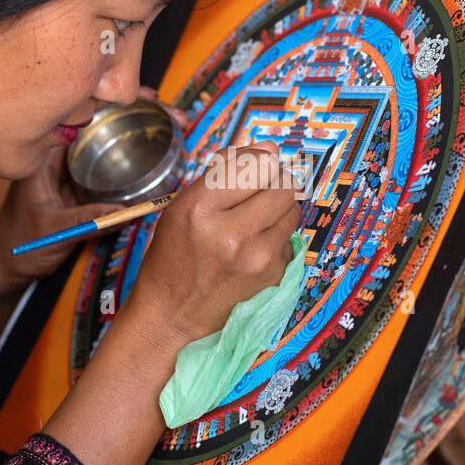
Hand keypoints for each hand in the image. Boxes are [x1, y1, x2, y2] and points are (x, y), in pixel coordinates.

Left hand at [0, 87, 187, 288]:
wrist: (5, 262)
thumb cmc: (17, 244)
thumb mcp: (52, 231)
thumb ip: (85, 220)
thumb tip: (123, 210)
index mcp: (46, 153)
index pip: (84, 114)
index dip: (117, 101)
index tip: (147, 98)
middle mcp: (63, 153)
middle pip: (105, 120)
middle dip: (140, 112)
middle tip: (174, 116)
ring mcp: (77, 167)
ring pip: (112, 138)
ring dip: (142, 129)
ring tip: (175, 125)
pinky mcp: (87, 183)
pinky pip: (115, 161)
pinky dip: (137, 154)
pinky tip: (161, 151)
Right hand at [120, 141, 301, 352]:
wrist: (172, 315)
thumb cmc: (173, 256)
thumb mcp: (182, 207)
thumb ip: (224, 174)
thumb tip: (271, 149)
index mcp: (200, 208)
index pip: (256, 161)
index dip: (259, 158)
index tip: (253, 165)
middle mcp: (232, 232)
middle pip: (282, 183)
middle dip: (273, 180)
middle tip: (256, 191)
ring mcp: (257, 258)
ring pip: (293, 208)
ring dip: (278, 207)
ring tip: (253, 220)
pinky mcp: (272, 276)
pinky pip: (290, 238)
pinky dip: (277, 236)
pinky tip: (253, 248)